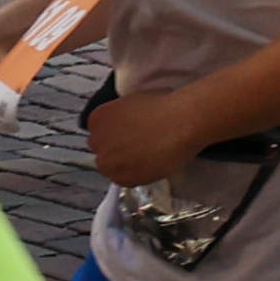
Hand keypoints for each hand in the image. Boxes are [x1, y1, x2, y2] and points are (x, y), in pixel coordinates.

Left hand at [84, 84, 207, 188]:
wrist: (182, 122)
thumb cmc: (168, 107)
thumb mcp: (138, 99)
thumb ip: (124, 114)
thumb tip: (131, 122)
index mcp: (98, 118)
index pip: (99, 130)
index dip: (117, 132)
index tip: (129, 133)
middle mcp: (97, 140)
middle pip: (103, 149)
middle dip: (119, 149)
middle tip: (141, 144)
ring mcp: (107, 161)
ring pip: (113, 167)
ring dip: (127, 163)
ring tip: (149, 154)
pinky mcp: (120, 178)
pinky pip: (125, 180)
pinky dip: (137, 175)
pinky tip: (152, 162)